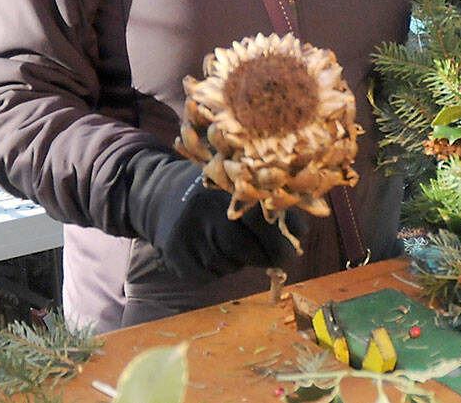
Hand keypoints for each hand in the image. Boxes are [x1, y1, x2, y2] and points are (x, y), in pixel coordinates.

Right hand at [124, 152, 297, 280]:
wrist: (158, 194)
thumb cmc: (212, 193)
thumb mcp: (236, 187)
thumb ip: (268, 205)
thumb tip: (302, 233)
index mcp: (225, 189)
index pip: (261, 218)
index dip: (280, 238)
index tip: (294, 250)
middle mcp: (204, 211)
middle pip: (243, 248)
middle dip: (265, 257)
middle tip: (276, 259)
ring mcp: (187, 234)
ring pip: (227, 264)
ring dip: (239, 261)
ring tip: (232, 245)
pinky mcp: (175, 255)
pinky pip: (208, 274)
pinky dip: (217, 269)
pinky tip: (211, 252)